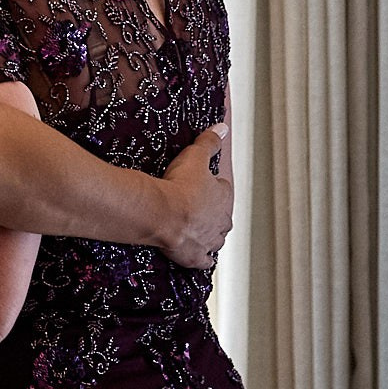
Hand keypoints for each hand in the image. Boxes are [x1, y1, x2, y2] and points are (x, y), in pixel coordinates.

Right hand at [157, 123, 232, 268]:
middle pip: (221, 216)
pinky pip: (204, 260)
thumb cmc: (179, 186)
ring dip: (209, 234)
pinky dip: (202, 258)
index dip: (211, 186)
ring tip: (198, 230)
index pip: (223, 190)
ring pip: (216, 239)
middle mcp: (221, 221)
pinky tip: (199, 257)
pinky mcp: (195, 256)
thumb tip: (222, 127)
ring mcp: (209, 240)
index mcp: (224, 198)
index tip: (199, 183)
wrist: (163, 214)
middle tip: (195, 206)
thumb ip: (209, 142)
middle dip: (211, 212)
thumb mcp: (195, 156)